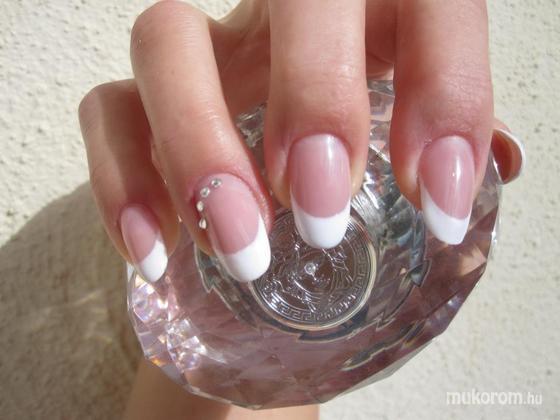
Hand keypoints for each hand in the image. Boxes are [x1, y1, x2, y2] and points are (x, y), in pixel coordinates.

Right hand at [79, 0, 495, 283]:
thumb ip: (452, 150)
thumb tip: (492, 165)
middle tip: (323, 212)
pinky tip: (157, 252)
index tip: (438, 197)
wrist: (272, 204)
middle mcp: (277, 21)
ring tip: (243, 247)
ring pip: (166, 38)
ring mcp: (200, 56)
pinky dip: (124, 184)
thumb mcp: (410, 154)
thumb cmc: (352, 173)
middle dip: (315, 99)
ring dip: (201, 149)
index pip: (426, 3)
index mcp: (367, 19)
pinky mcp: (131, 101)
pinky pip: (103, 112)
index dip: (446, 89)